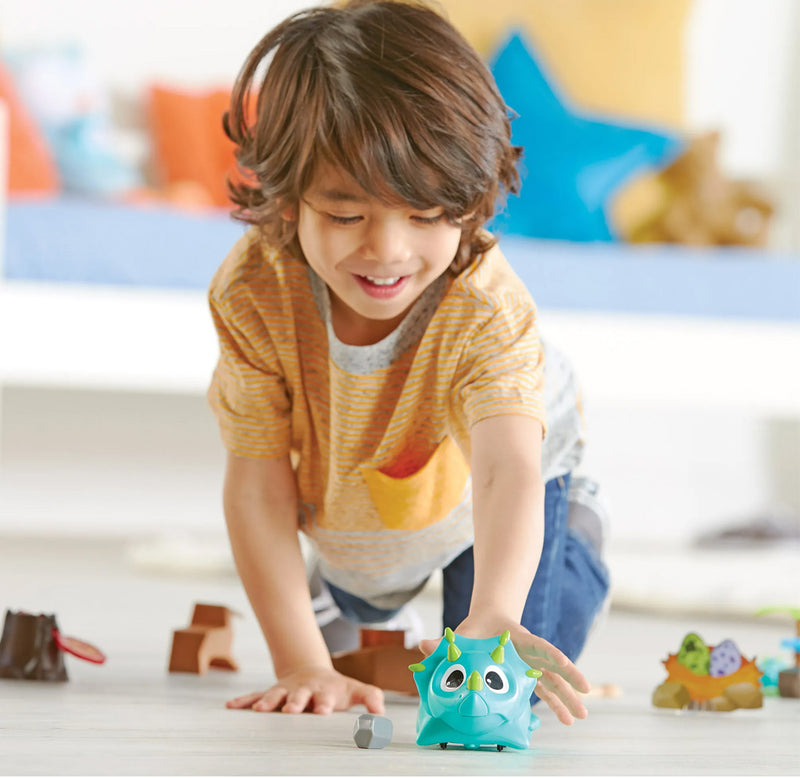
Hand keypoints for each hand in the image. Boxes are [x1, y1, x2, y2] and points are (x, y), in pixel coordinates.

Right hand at [226, 666, 384, 714]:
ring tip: (259, 710)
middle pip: (299, 695)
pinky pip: (255, 695)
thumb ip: (371, 698)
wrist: (312, 671)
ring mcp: (286, 690)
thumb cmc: (335, 688)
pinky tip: (230, 707)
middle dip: (295, 702)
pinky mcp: (271, 692)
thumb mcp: (355, 690)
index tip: (324, 710)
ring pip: (275, 694)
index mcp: (324, 690)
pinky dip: (243, 701)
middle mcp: (303, 689)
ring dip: (267, 701)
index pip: (325, 697)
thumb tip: (382, 713)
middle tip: (291, 710)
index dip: (324, 703)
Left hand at [419, 617, 589, 725]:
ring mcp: (531, 663)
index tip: (569, 667)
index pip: (541, 647)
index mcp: (519, 638)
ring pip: (553, 681)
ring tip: (581, 718)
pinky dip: (555, 704)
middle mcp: (530, 651)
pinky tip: (565, 720)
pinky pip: (545, 690)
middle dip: (570, 682)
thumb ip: (443, 642)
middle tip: (586, 698)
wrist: (486, 621)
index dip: (556, 658)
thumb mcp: (461, 635)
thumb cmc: (474, 629)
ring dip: (567, 698)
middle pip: (554, 666)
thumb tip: (423, 646)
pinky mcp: (528, 674)